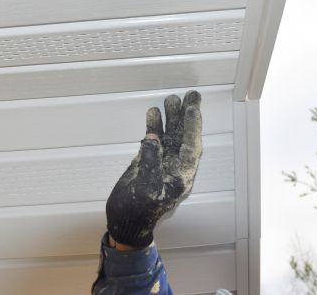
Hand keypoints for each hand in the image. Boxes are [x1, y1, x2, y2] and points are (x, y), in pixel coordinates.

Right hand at [105, 91, 202, 248]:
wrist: (124, 222)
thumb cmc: (136, 210)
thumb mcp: (145, 188)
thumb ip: (150, 162)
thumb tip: (154, 138)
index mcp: (181, 177)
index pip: (192, 147)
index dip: (192, 127)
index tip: (191, 109)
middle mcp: (175, 167)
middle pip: (184, 137)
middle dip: (187, 116)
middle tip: (192, 94)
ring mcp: (163, 163)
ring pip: (170, 136)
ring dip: (171, 118)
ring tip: (170, 98)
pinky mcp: (150, 161)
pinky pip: (155, 140)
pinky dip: (154, 127)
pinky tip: (152, 113)